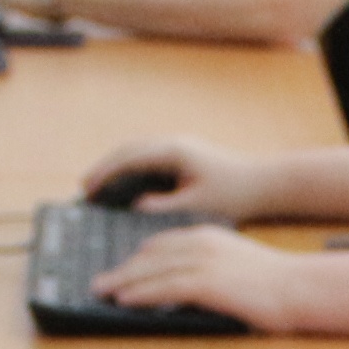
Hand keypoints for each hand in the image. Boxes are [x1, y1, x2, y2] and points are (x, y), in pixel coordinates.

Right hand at [79, 136, 272, 220]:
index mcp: (174, 151)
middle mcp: (174, 142)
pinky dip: (131, 167)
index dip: (105, 173)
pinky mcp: (184, 154)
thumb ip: (162, 206)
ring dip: (117, 165)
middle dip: (105, 167)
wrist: (263, 183)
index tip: (88, 188)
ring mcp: (179, 145)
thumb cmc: (233, 195)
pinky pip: (149, 156)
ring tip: (98, 185)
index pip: (129, 158)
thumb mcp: (195, 206)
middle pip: (129, 149)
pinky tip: (124, 184)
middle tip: (84, 187)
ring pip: (138, 150)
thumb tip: (135, 206)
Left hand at [91, 224, 296, 330]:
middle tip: (100, 281)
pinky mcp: (209, 282)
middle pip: (151, 254)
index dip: (139, 257)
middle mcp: (204, 243)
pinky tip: (125, 299)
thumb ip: (214, 271)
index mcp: (211, 236)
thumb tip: (191, 288)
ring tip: (102, 291)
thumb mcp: (240, 267)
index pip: (164, 242)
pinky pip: (166, 286)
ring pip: (153, 269)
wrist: (302, 287)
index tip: (123, 269)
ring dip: (123, 281)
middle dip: (123, 268)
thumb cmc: (278, 285)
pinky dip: (142, 292)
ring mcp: (206, 261)